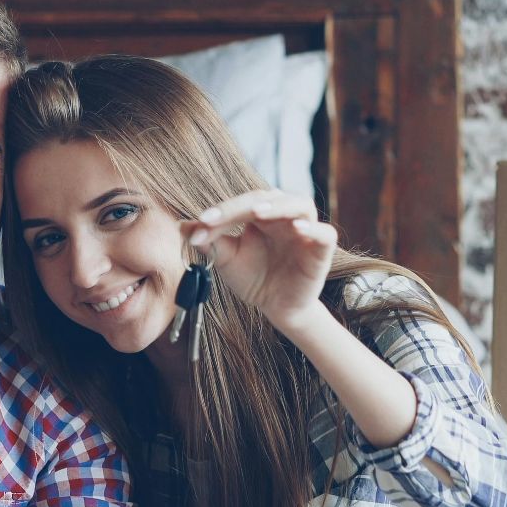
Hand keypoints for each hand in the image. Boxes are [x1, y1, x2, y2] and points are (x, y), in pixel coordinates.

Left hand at [182, 190, 339, 332]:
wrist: (277, 308)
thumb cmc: (254, 279)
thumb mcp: (227, 260)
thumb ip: (209, 241)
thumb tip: (181, 225)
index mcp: (263, 215)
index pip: (243, 203)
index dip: (222, 211)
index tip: (200, 223)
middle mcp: (285, 217)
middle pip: (268, 198)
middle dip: (241, 206)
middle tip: (218, 217)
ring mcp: (306, 231)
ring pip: (300, 205)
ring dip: (278, 206)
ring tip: (257, 212)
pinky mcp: (322, 249)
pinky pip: (324, 233)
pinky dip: (313, 229)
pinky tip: (297, 229)